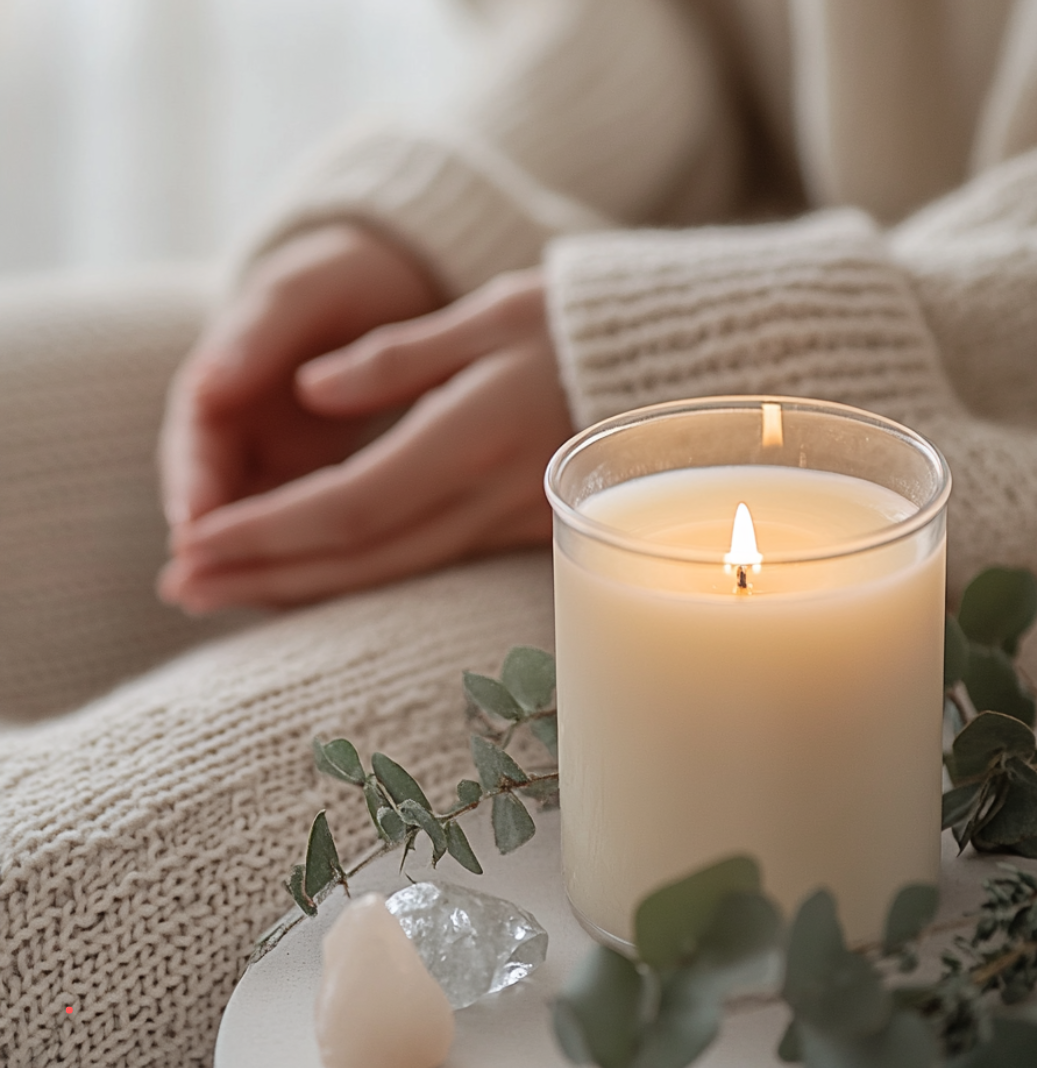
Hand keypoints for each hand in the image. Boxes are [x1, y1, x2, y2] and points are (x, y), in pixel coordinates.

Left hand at [158, 268, 572, 611]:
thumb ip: (398, 356)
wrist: (668, 373)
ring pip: (385, 575)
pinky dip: (350, 581)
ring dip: (297, 590)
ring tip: (220, 594)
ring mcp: (501, 525)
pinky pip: (417, 569)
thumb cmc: (575, 331)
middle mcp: (485, 497)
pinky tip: (305, 583)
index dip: (268, 531)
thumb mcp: (489, 315)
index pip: (351, 505)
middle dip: (263, 576)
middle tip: (180, 587)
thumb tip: (309, 390)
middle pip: (358, 557)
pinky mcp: (509, 534)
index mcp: (472, 437)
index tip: (196, 540)